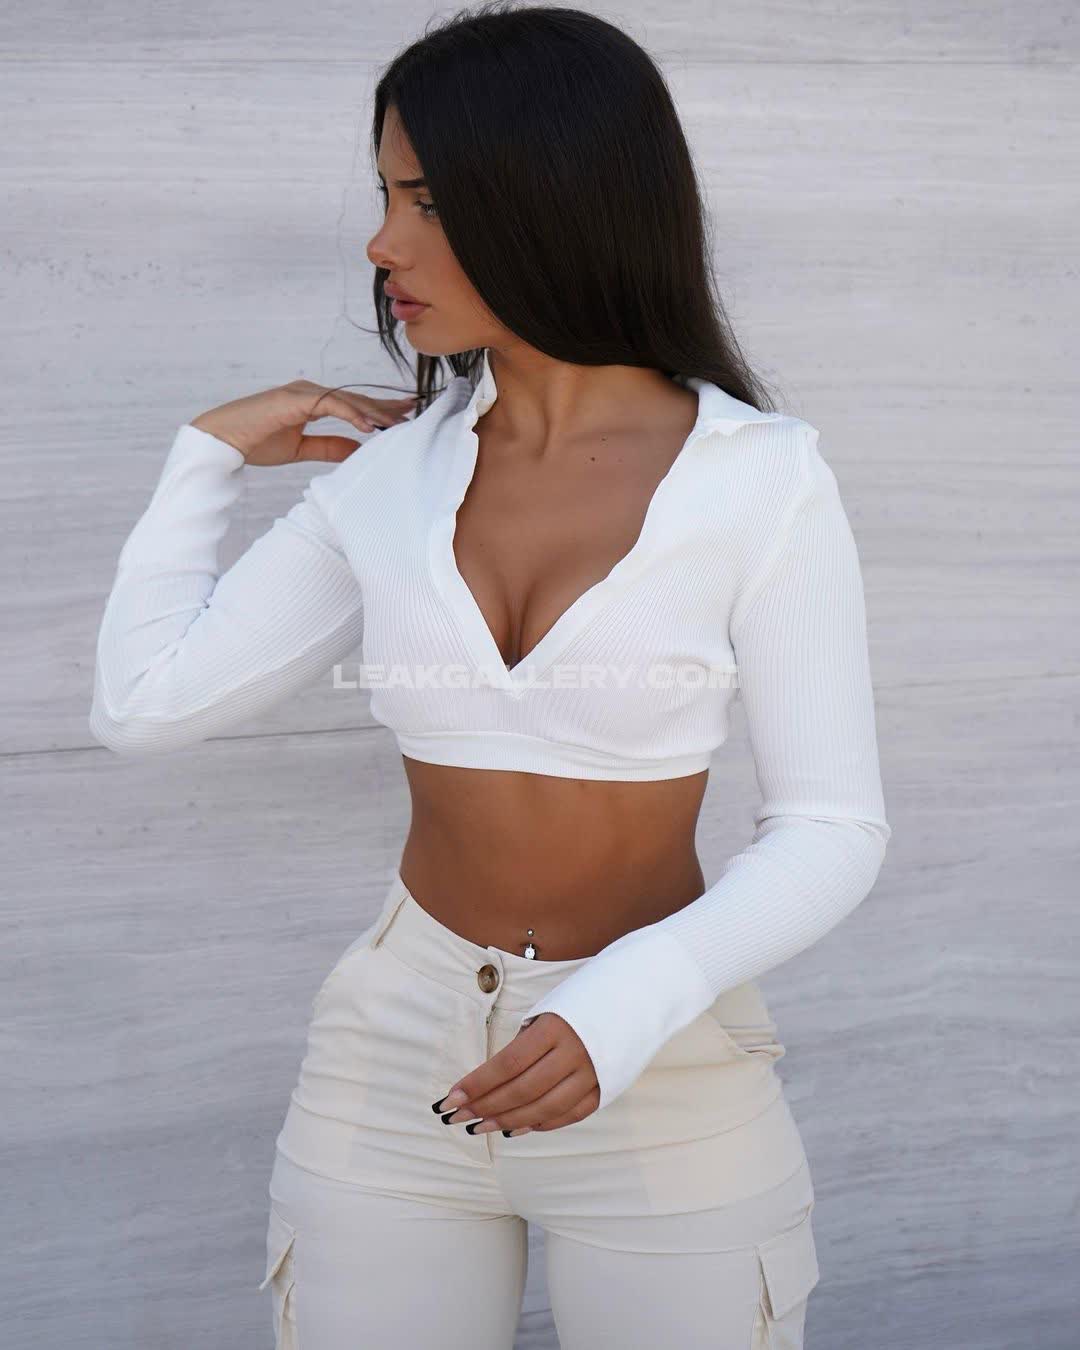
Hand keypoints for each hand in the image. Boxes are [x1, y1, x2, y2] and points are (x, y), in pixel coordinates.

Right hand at [190, 380, 418, 465]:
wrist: (223, 440)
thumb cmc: (256, 442)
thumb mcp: (301, 449)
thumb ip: (330, 448)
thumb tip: (359, 451)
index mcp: (313, 402)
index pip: (353, 404)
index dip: (379, 409)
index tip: (405, 415)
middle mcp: (310, 392)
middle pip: (356, 398)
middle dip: (386, 406)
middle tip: (415, 411)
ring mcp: (302, 392)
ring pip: (347, 400)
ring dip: (374, 412)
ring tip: (398, 424)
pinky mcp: (293, 399)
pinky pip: (329, 404)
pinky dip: (350, 414)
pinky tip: (369, 426)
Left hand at [433, 1013, 599, 1134]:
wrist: (635, 995)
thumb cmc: (581, 999)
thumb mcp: (548, 1010)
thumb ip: (525, 1044)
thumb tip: (494, 1079)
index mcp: (555, 1028)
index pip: (508, 1063)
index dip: (478, 1083)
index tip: (451, 1097)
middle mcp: (575, 1053)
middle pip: (523, 1089)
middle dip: (485, 1106)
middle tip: (457, 1117)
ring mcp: (593, 1074)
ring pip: (545, 1108)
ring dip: (509, 1121)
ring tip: (480, 1127)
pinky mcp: (606, 1088)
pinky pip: (571, 1114)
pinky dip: (543, 1123)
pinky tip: (519, 1127)